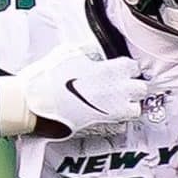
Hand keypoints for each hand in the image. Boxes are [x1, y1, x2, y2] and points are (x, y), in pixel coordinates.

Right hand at [9, 42, 147, 137]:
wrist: (36, 103)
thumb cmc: (48, 77)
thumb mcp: (68, 53)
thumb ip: (85, 53)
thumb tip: (90, 52)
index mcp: (109, 69)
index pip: (133, 66)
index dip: (127, 68)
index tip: (121, 70)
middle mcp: (115, 90)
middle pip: (141, 88)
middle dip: (134, 87)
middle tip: (122, 87)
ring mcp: (111, 110)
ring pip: (135, 109)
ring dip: (129, 105)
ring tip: (117, 104)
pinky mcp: (102, 125)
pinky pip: (121, 123)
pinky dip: (117, 119)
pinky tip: (106, 115)